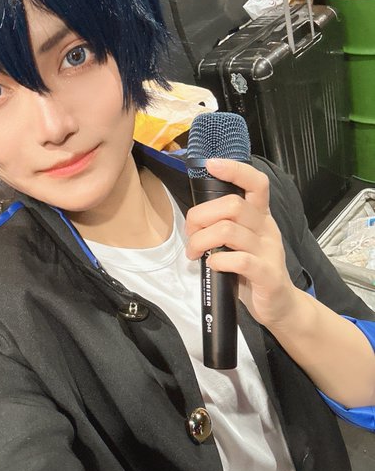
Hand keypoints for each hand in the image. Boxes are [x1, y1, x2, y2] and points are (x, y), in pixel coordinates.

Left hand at [185, 158, 298, 327]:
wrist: (280, 306)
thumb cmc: (252, 273)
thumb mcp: (240, 244)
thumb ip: (224, 226)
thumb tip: (194, 218)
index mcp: (260, 217)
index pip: (256, 183)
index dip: (235, 170)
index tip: (211, 164)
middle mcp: (267, 229)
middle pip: (232, 205)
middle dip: (200, 217)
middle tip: (190, 235)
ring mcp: (269, 251)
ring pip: (228, 231)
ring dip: (201, 241)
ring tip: (194, 253)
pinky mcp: (267, 275)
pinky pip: (239, 260)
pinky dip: (218, 260)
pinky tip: (212, 265)